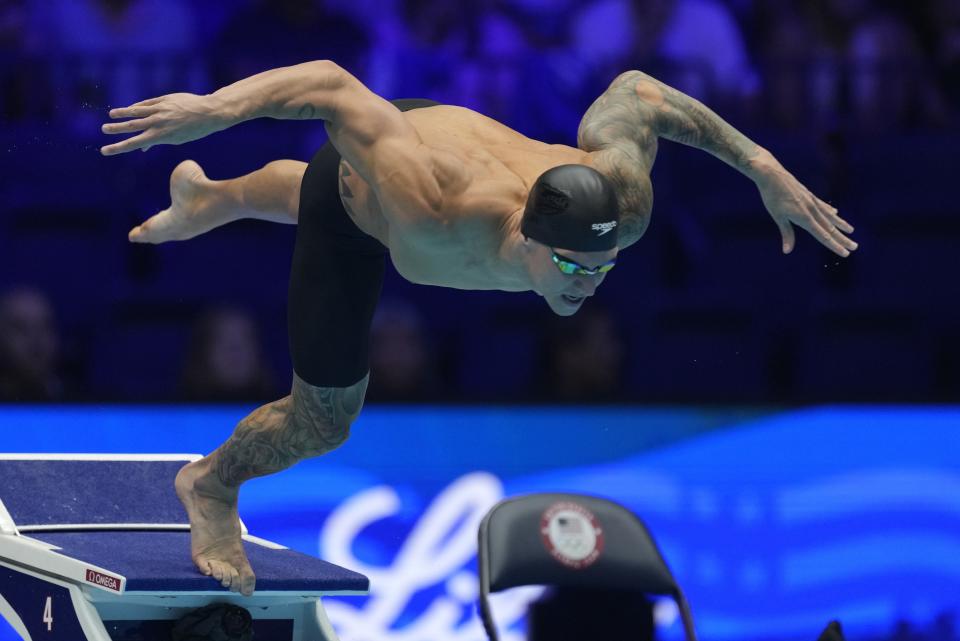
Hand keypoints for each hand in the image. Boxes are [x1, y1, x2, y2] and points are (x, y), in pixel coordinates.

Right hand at [100, 93, 229, 155]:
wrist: (209, 112)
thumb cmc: (194, 129)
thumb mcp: (176, 139)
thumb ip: (157, 141)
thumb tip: (142, 148)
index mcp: (161, 136)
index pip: (134, 143)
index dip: (118, 147)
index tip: (105, 150)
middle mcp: (158, 122)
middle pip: (132, 126)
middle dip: (116, 129)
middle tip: (103, 130)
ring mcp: (160, 109)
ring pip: (136, 111)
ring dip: (122, 113)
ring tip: (111, 116)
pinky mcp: (163, 99)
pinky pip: (146, 104)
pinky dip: (137, 107)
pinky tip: (130, 108)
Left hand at [752, 153, 856, 256]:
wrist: (772, 174)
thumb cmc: (772, 197)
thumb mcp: (778, 216)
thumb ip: (786, 233)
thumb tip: (787, 251)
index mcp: (804, 217)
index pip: (823, 236)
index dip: (834, 246)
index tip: (845, 253)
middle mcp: (812, 209)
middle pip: (830, 228)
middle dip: (842, 239)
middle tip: (855, 247)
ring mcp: (812, 201)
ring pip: (829, 216)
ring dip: (841, 224)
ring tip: (851, 231)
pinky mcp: (808, 194)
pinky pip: (822, 205)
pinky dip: (830, 211)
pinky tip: (835, 212)